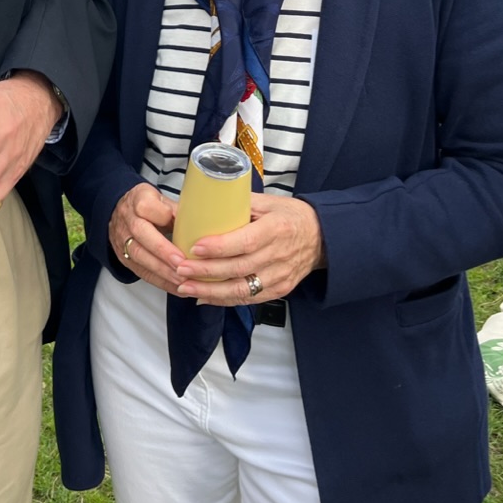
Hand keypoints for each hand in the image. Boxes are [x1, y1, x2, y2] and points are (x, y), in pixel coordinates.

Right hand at [108, 182, 184, 293]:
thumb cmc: (150, 207)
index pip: (146, 206)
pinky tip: (177, 287)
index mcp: (138, 199)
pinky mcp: (124, 259)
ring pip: (139, 256)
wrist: (121, 214)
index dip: (163, 216)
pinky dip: (161, 282)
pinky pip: (141, 272)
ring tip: (182, 280)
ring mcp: (122, 240)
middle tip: (183, 263)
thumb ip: (178, 211)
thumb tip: (200, 227)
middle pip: (141, 234)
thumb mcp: (163, 200)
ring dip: (163, 271)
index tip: (181, 225)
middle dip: (163, 251)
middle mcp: (127, 219)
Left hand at [175, 192, 324, 304]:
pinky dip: (224, 300)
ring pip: (242, 289)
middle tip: (180, 269)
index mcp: (277, 228)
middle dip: (206, 272)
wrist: (322, 237)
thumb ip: (238, 204)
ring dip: (210, 291)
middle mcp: (279, 255)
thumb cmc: (289, 215)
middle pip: (239, 269)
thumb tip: (202, 204)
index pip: (246, 241)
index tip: (194, 247)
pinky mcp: (280, 290)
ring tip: (184, 287)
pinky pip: (249, 299)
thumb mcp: (268, 202)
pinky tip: (203, 297)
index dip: (219, 247)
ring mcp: (281, 276)